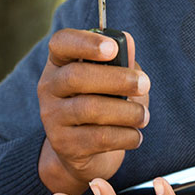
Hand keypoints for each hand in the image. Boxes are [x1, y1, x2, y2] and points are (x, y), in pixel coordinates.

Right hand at [37, 29, 150, 194]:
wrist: (88, 152)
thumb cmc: (106, 103)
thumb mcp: (115, 79)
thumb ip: (122, 61)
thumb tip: (129, 42)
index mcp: (61, 63)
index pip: (61, 43)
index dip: (86, 42)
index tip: (113, 48)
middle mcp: (49, 87)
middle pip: (76, 76)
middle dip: (117, 79)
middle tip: (145, 84)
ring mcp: (52, 116)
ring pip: (89, 108)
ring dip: (127, 112)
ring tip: (144, 116)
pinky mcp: (63, 144)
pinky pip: (98, 137)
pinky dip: (125, 136)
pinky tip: (136, 136)